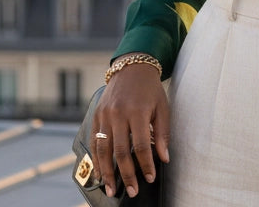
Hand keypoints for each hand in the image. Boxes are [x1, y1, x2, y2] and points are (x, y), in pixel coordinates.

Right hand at [92, 61, 169, 197]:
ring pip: (103, 149)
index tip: (149, 178)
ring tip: (112, 189)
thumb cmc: (150, 90)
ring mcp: (104, 115)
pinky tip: (100, 173)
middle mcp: (118, 114)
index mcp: (137, 112)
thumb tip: (164, 158)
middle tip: (132, 191)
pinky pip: (94, 142)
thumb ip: (163, 133)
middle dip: (126, 175)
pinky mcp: (96, 116)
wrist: (131, 68)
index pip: (142, 145)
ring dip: (107, 172)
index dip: (146, 164)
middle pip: (121, 151)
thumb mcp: (163, 108)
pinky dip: (96, 160)